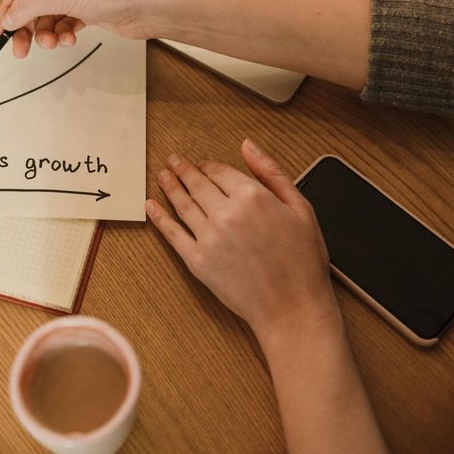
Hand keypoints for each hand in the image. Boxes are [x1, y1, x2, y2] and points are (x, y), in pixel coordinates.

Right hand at [0, 0, 170, 57]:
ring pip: (50, 17)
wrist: (148, 5)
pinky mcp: (90, 8)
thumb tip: (7, 18)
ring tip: (53, 44)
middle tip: (20, 49)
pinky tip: (69, 40)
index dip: (9, 9)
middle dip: (28, 27)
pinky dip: (64, 34)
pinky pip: (66, 23)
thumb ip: (29, 8)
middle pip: (35, 3)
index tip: (0, 31)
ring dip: (48, 33)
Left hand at [145, 139, 338, 343]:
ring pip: (183, 204)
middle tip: (173, 160)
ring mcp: (209, 238)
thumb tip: (247, 146)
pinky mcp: (197, 261)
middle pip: (197, 184)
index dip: (208, 165)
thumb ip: (271, 173)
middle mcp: (226, 213)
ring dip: (170, 186)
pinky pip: (173, 233)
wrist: (293, 307)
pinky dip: (159, 217)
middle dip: (183, 169)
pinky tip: (151, 206)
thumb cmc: (302, 260)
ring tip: (163, 175)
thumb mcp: (300, 208)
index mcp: (252, 196)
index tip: (202, 164)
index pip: (220, 172)